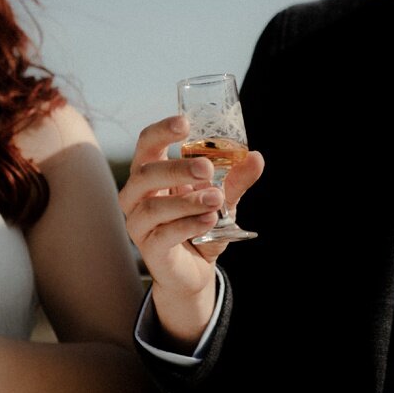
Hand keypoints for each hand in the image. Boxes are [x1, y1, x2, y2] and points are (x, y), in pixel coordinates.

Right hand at [118, 116, 262, 346]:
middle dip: (176, 168)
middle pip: (145, 173)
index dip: (161, 131)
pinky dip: (188, 224)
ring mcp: (139, 222)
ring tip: (216, 200)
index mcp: (150, 173)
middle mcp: (137, 195)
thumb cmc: (201, 224)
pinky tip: (209, 221)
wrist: (195, 269)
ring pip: (153, 206)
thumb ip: (236, 179)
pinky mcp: (149, 248)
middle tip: (207, 168)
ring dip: (187, 201)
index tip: (185, 123)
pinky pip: (164, 234)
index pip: (146, 144)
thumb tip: (256, 157)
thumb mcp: (222, 197)